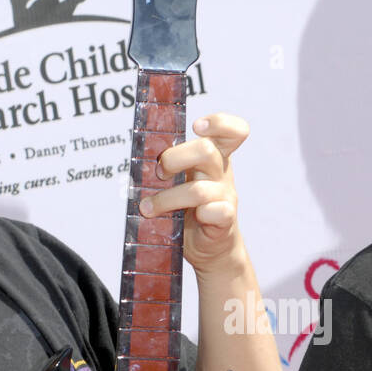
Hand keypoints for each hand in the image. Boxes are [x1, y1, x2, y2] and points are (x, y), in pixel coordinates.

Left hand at [138, 113, 248, 274]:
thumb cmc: (191, 211)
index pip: (232, 131)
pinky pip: (214, 212)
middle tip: (159, 174)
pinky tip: (181, 221)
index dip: (218, 122)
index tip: (196, 126)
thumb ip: (169, 166)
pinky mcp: (225, 219)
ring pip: (198, 189)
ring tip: (149, 208)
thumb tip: (139, 158)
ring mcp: (226, 195)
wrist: (210, 247)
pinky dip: (197, 215)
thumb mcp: (181, 181)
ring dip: (166, 199)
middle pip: (206, 150)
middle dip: (173, 159)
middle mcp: (222, 172)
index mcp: (215, 157)